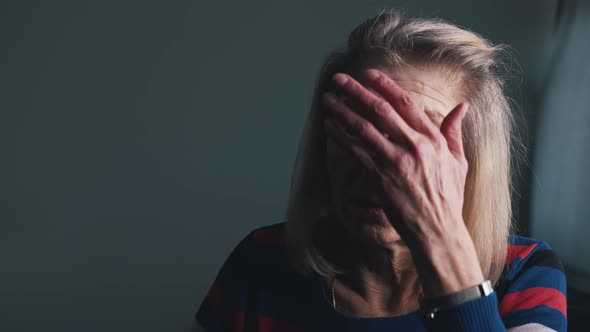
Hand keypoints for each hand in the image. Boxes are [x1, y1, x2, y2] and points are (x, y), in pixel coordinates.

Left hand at [321, 68, 483, 295]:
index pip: (406, 103)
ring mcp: (395, 161)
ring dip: (342, 110)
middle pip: (380, 110)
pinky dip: (341, 136)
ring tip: (327, 99)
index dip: (386, 85)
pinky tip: (329, 125)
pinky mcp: (380, 178)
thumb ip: (454, 132)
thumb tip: (462, 107)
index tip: (369, 74)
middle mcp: (413, 146)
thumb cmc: (449, 197)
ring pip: (363, 128)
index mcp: (432, 139)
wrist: (437, 230)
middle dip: (356, 91)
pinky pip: (356, 152)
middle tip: (339, 79)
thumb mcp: (458, 161)